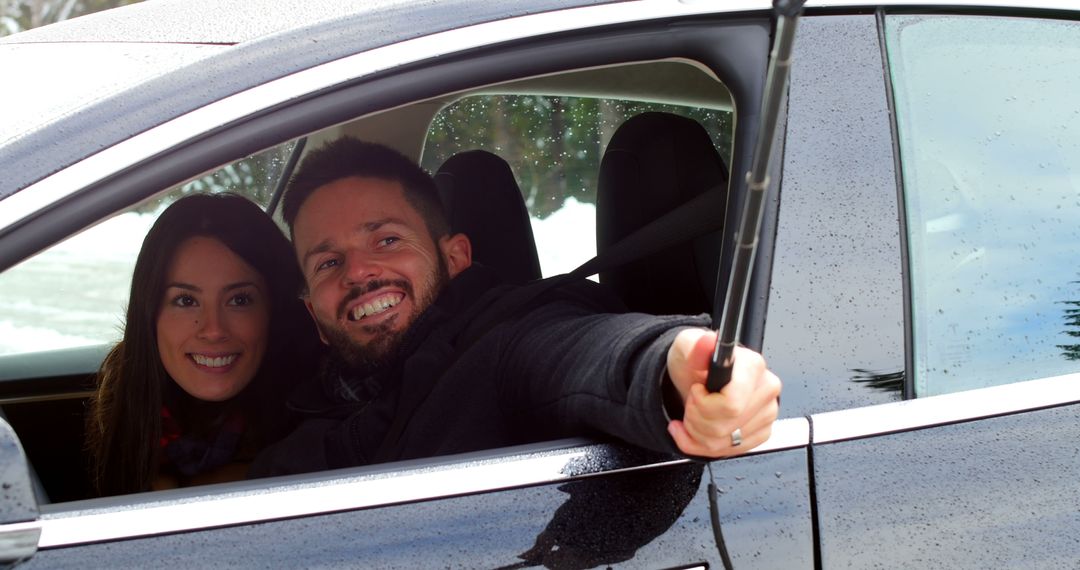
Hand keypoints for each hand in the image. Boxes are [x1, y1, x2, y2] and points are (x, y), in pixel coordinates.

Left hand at [665, 329, 780, 457]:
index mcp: (753, 367)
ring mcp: (767, 413)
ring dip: (697, 433)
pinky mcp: (762, 432)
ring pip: (724, 443)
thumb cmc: (696, 363)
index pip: (732, 404)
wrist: (698, 379)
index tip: (697, 390)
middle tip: (692, 401)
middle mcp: (766, 389)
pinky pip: (729, 452)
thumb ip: (695, 348)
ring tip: (694, 414)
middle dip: (695, 419)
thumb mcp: (686, 348)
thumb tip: (707, 342)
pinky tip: (699, 428)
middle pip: (724, 427)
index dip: (704, 404)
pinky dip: (703, 445)